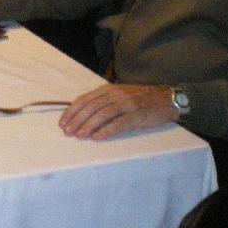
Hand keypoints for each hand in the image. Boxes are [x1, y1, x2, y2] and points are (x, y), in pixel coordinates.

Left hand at [58, 84, 175, 140]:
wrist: (165, 99)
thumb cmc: (139, 99)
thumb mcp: (118, 95)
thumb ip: (102, 102)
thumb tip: (81, 114)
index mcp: (108, 90)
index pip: (85, 99)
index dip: (72, 111)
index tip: (62, 123)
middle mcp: (115, 95)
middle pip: (91, 107)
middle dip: (77, 120)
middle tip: (67, 132)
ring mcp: (126, 104)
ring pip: (102, 114)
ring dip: (88, 125)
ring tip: (79, 135)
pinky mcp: (137, 115)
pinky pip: (120, 123)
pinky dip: (107, 130)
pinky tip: (97, 137)